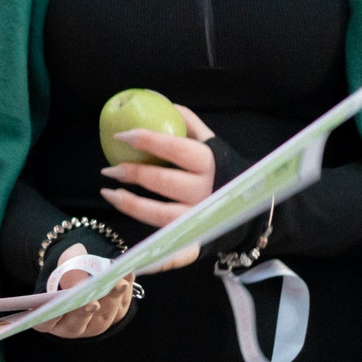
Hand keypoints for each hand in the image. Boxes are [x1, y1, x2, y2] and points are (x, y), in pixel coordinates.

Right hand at [41, 243, 133, 338]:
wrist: (87, 267)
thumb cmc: (68, 267)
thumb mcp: (65, 263)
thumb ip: (69, 272)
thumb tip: (79, 284)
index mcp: (50, 317)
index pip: (45, 323)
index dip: (49, 318)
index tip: (57, 308)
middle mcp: (71, 326)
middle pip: (76, 324)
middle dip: (85, 312)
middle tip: (93, 302)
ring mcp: (94, 325)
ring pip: (102, 320)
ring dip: (111, 301)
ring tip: (118, 283)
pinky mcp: (114, 317)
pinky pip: (120, 308)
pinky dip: (125, 292)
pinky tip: (128, 276)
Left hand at [98, 106, 214, 270]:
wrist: (252, 206)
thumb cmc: (222, 169)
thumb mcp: (211, 142)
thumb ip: (188, 123)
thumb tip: (161, 101)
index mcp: (209, 163)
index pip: (175, 148)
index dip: (147, 140)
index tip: (121, 136)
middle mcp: (206, 192)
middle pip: (164, 182)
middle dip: (132, 173)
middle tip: (109, 169)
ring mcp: (201, 220)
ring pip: (161, 216)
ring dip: (131, 205)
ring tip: (109, 193)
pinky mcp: (198, 244)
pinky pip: (177, 255)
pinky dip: (158, 260)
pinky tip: (134, 259)